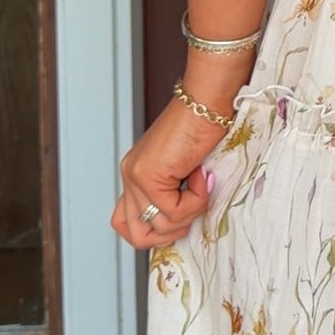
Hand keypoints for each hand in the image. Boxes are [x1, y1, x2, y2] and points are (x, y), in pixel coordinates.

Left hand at [112, 98, 227, 250]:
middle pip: (137, 235)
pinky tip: (201, 175)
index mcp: (136, 174)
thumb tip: (182, 223)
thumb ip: (174, 192)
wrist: (208, 100)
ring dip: (189, 213)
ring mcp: (136, 176)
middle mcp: (131, 176)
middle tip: (192, 208)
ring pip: (159, 227)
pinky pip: (174, 211)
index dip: (154, 232)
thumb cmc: (204, 125)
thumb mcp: (185, 168)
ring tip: (200, 185)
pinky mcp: (148, 175)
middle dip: (171, 233)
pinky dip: (196, 200)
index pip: (126, 223)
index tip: (181, 219)